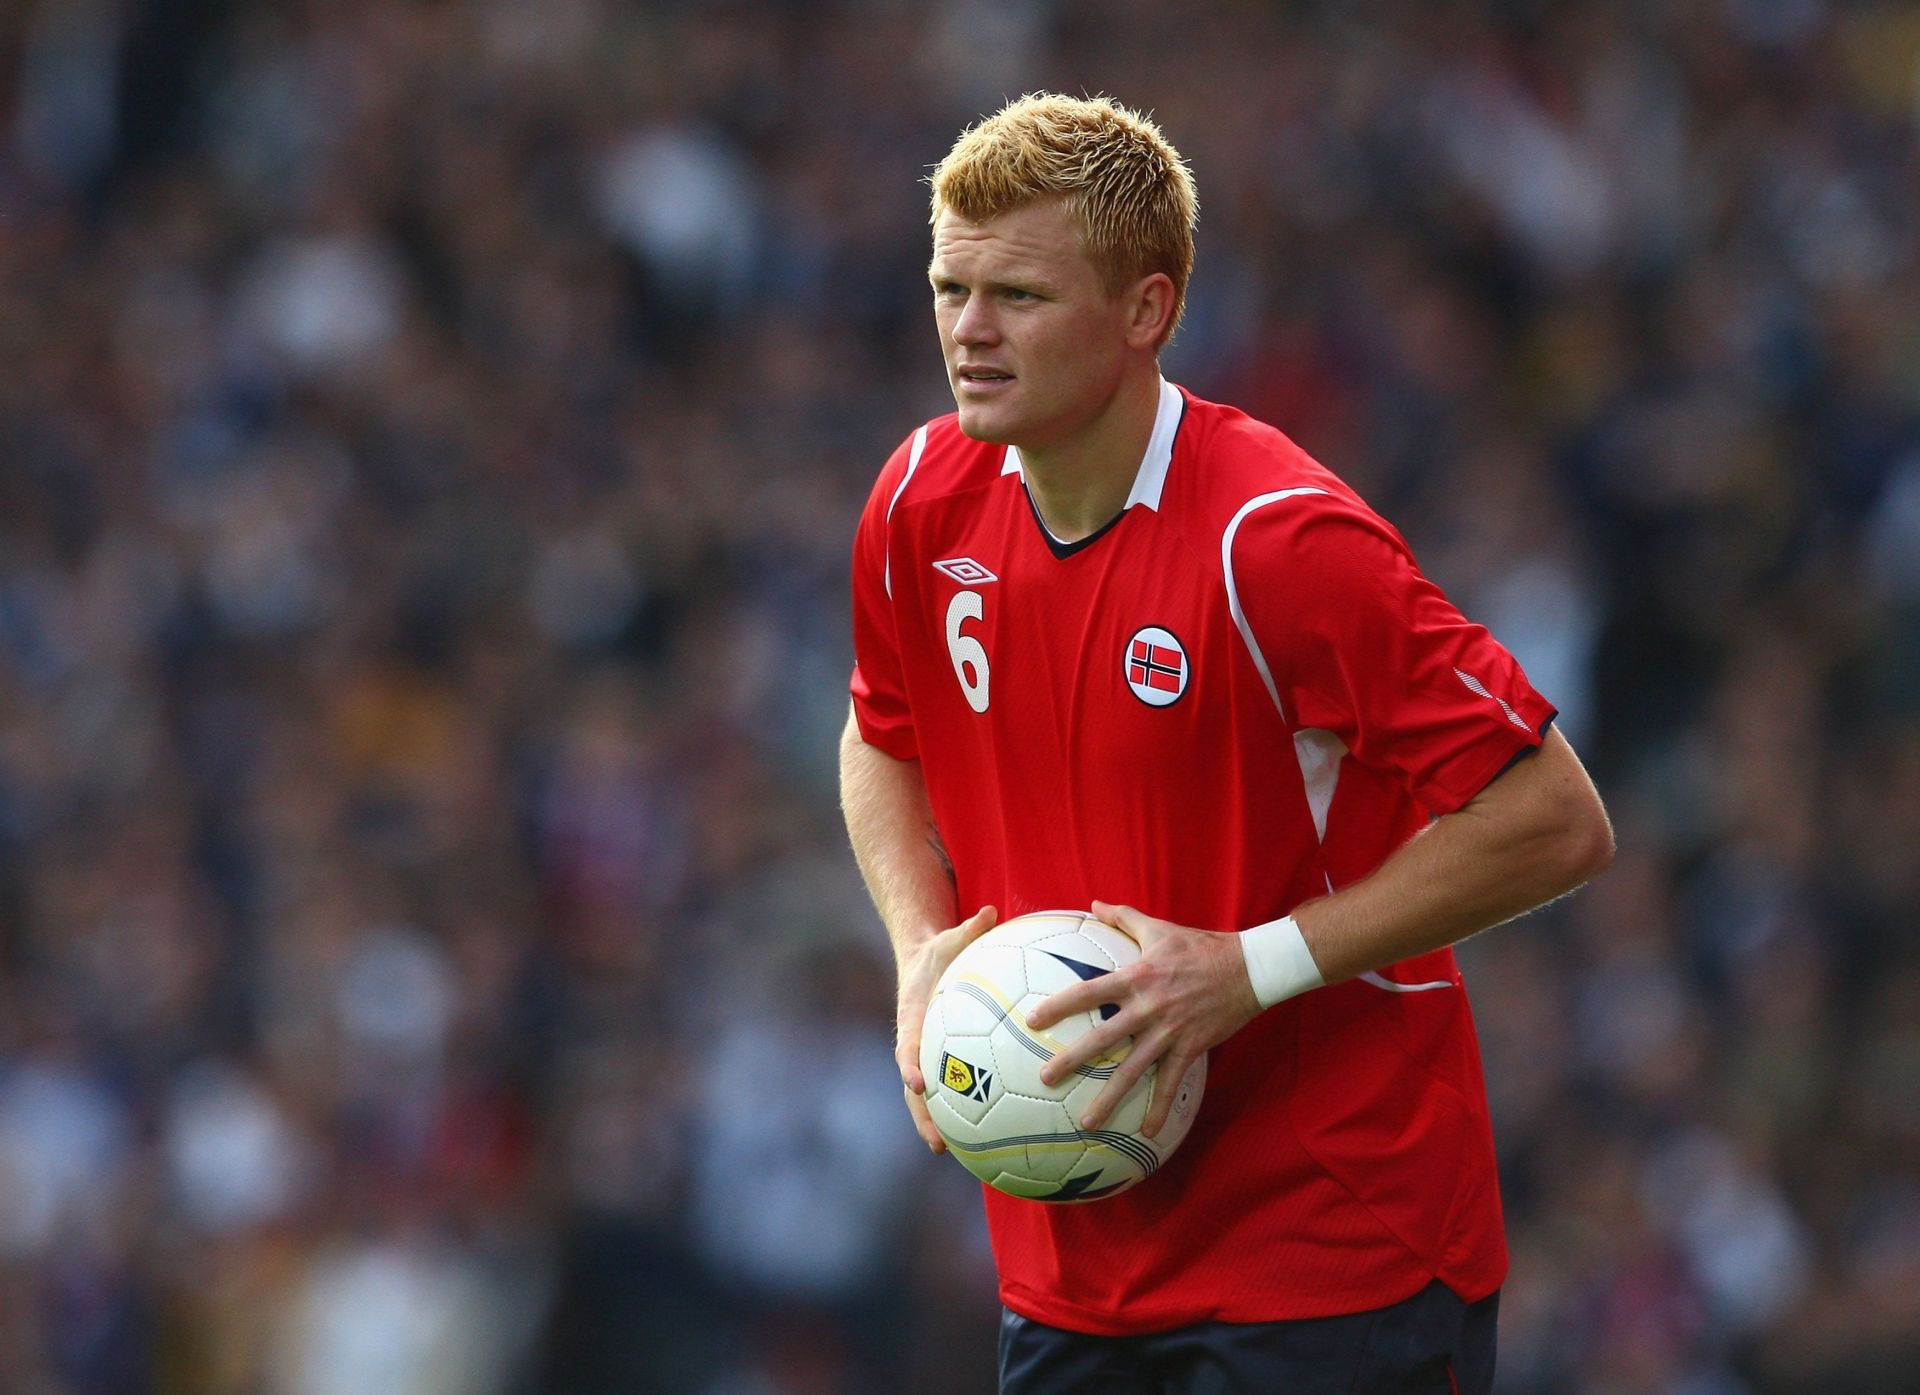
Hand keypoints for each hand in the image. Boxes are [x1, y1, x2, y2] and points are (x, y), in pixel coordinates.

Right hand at [895, 904, 997, 1152]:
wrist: (922, 961)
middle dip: (921, 1115)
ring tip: (952, 1154)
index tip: (918, 1083)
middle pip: (912, 1086)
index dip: (910, 1065)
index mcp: (914, 1018)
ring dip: (935, 1124)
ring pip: (927, 1097)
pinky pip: (950, 1089)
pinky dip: (958, 1112)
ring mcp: (926, 1055)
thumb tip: (989, 912)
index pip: (908, 1046)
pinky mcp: (940, 1061)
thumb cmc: (940, 950)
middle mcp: (915, 1042)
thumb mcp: (952, 937)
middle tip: (936, 1142)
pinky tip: (984, 1136)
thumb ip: (970, 929)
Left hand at [1026, 901, 1259, 1136]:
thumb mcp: (1159, 928)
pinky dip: (1159, 1109)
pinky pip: (1171, 1083)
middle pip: (1103, 1038)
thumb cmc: (1199, 946)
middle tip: (1044, 1078)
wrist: (1248, 969)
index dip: (1059, 1005)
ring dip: (1109, 1098)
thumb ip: (1124, 917)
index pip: (1089, 992)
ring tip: (1086, 1122)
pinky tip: (1145, 1132)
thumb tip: (1093, 904)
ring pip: (1133, 1070)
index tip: (1032, 1020)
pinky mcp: (1190, 1048)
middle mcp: (1148, 1008)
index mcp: (1136, 978)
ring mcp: (1169, 1032)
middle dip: (1072, 1059)